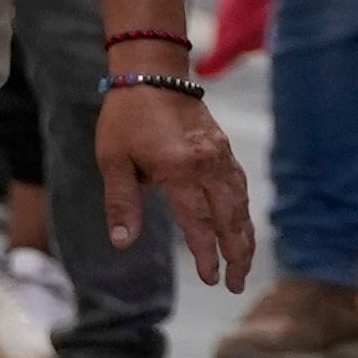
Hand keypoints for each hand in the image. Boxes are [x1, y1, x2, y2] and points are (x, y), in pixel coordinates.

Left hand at [99, 83, 255, 287]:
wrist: (152, 72)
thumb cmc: (126, 116)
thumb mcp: (113, 160)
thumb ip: (121, 203)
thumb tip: (123, 243)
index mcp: (179, 168)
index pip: (199, 221)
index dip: (206, 253)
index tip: (210, 278)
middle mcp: (206, 163)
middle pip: (230, 218)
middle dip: (236, 254)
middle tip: (235, 285)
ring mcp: (219, 155)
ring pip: (241, 203)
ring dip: (244, 236)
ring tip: (244, 264)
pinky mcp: (223, 148)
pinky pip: (240, 186)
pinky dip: (243, 211)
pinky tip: (241, 227)